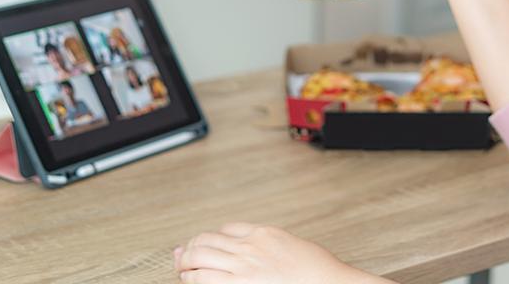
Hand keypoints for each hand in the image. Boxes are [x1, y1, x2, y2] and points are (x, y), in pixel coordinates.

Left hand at [173, 223, 380, 283]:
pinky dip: (191, 278)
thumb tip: (261, 247)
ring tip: (182, 267)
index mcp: (264, 234)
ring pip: (200, 255)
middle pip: (207, 239)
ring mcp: (243, 266)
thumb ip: (272, 243)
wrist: (327, 283)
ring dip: (186, 261)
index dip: (213, 237)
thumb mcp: (292, 245)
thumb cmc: (317, 271)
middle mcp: (250, 247)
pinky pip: (205, 279)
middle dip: (192, 246)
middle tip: (185, 255)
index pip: (226, 229)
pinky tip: (188, 280)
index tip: (208, 244)